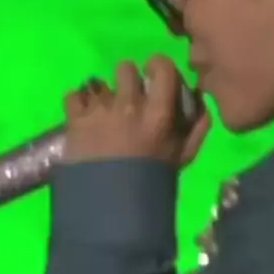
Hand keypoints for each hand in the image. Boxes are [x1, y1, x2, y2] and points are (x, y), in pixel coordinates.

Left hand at [63, 54, 210, 167]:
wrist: (112, 207)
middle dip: (126, 79)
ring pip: (97, 81)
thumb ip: (197, 126)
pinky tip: (82, 117)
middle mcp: (128, 104)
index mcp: (158, 112)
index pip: (162, 67)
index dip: (157, 66)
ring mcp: (99, 110)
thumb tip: (200, 100)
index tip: (153, 74)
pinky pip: (73, 95)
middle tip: (126, 98)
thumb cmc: (152, 181)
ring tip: (101, 112)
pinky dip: (77, 104)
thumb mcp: (183, 156)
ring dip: (101, 95)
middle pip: (125, 68)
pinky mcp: (75, 120)